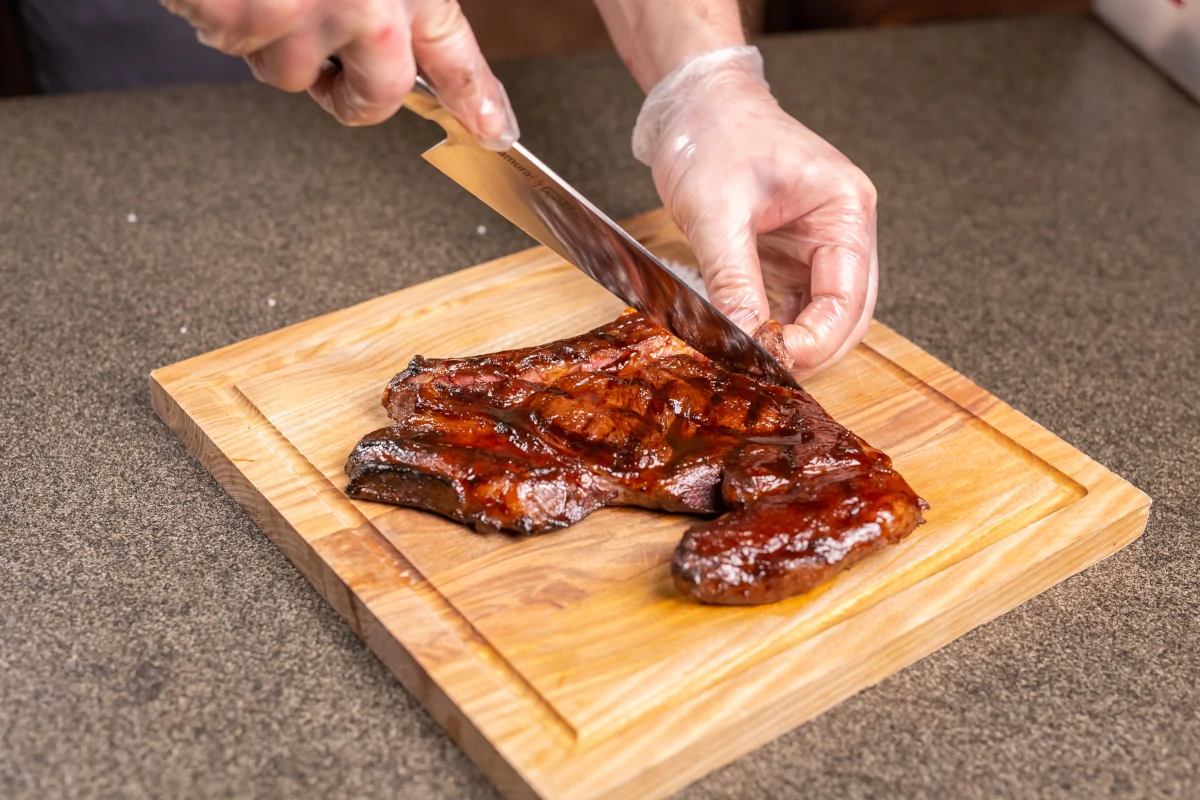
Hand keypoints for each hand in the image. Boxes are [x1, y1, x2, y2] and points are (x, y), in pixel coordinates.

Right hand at [162, 0, 518, 146]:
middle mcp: (362, 2)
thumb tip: (401, 27)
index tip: (494, 127)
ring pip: (290, 71)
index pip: (454, 51)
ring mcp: (296, 19)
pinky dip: (224, 13)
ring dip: (277, 39)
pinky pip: (232, 42)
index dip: (477, 96)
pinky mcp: (236, 23)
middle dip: (356, 94)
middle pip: (376, 97)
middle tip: (339, 69)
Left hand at [633, 47, 876, 376]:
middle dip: (813, 349)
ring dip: (796, 342)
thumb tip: (744, 338)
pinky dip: (776, 326)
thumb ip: (733, 280)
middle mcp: (842, 229)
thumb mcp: (718, 212)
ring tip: (758, 365)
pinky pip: (793, 303)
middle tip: (770, 377)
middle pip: (847, 313)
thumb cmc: (714, 137)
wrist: (695, 105)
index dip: (817, 339)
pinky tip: (752, 343)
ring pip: (822, 314)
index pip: (848, 295)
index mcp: (844, 208)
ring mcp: (819, 244)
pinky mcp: (791, 255)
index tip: (779, 363)